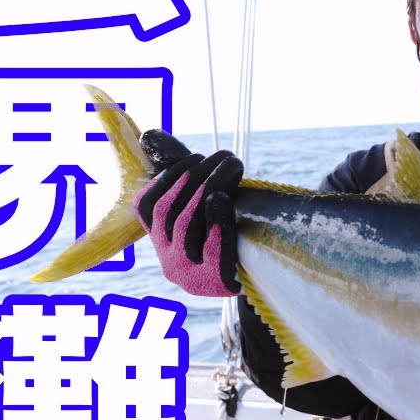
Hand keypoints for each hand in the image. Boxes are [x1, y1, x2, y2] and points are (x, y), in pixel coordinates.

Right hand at [135, 129, 243, 296]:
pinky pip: (212, 251)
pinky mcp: (217, 284)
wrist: (272, 278)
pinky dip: (215, 220)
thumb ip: (189, 177)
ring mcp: (192, 277)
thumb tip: (150, 135)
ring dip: (207, 187)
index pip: (147, 207)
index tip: (193, 158)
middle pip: (169, 213)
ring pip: (186, 226)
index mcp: (165, 245)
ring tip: (229, 165)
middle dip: (194, 177)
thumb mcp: (214, 207)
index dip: (166, 178)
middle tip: (221, 155)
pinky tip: (223, 198)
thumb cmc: (240, 236)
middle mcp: (171, 264)